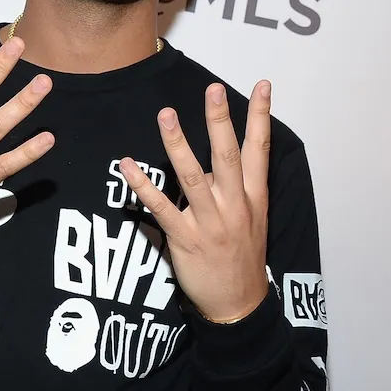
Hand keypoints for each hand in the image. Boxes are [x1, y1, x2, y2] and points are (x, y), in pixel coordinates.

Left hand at [120, 81, 271, 322]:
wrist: (239, 305)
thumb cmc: (242, 257)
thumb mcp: (253, 219)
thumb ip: (236, 188)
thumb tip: (216, 160)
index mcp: (254, 197)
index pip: (259, 149)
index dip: (261, 116)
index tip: (263, 85)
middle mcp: (235, 206)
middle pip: (227, 156)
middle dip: (219, 121)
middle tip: (212, 90)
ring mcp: (211, 223)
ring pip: (193, 177)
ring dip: (178, 145)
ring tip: (166, 115)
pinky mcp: (186, 240)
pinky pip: (162, 208)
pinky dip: (143, 186)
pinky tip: (128, 166)